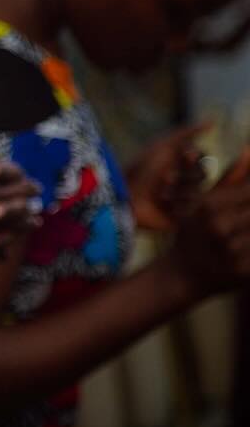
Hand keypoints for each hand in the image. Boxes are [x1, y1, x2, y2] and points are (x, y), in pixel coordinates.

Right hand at [0, 152, 39, 256]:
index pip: (15, 171)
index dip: (23, 176)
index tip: (28, 179)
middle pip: (22, 195)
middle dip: (32, 195)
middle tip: (38, 197)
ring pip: (18, 221)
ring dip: (28, 221)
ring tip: (34, 222)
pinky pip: (0, 243)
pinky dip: (6, 245)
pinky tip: (10, 247)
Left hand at [127, 122, 207, 231]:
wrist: (126, 195)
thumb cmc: (141, 168)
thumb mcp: (164, 146)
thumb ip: (187, 132)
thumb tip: (213, 120)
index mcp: (179, 163)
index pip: (203, 157)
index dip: (195, 157)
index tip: (184, 155)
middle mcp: (184, 180)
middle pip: (203, 174)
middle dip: (184, 174)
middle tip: (165, 177)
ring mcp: (184, 198)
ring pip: (199, 192)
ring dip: (178, 189)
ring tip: (159, 192)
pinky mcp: (182, 217)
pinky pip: (194, 209)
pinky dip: (177, 204)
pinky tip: (162, 205)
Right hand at [164, 167, 249, 297]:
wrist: (182, 274)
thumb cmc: (193, 233)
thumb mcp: (200, 204)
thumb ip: (225, 180)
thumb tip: (241, 152)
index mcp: (209, 206)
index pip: (249, 192)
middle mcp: (219, 226)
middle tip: (247, 217)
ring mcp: (231, 250)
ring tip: (246, 226)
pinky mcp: (242, 271)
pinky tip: (247, 243)